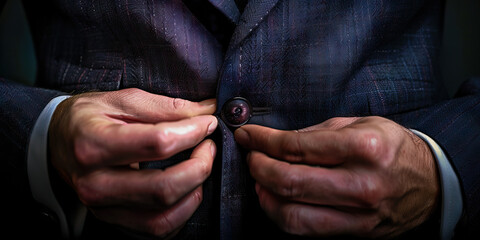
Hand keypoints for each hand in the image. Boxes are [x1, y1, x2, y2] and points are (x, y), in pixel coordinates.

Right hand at [49, 88, 217, 237]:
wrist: (56, 143)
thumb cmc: (88, 118)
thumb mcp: (121, 100)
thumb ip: (166, 107)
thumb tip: (207, 111)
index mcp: (94, 144)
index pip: (158, 143)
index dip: (193, 132)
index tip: (208, 122)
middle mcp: (95, 183)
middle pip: (163, 188)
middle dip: (200, 167)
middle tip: (208, 147)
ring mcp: (102, 208)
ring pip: (162, 218)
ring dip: (194, 193)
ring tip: (199, 169)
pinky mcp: (112, 221)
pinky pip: (156, 231)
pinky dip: (181, 213)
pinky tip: (185, 191)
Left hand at [235, 116, 438, 237]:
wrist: (431, 182)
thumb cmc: (393, 147)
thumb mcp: (360, 124)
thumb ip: (316, 132)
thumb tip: (276, 141)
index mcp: (364, 147)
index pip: (296, 146)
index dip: (263, 141)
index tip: (247, 135)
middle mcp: (361, 183)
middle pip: (290, 181)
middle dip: (259, 167)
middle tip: (251, 156)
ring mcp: (359, 213)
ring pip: (292, 213)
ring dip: (265, 195)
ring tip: (259, 179)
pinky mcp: (356, 232)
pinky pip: (306, 229)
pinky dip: (281, 214)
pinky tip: (275, 199)